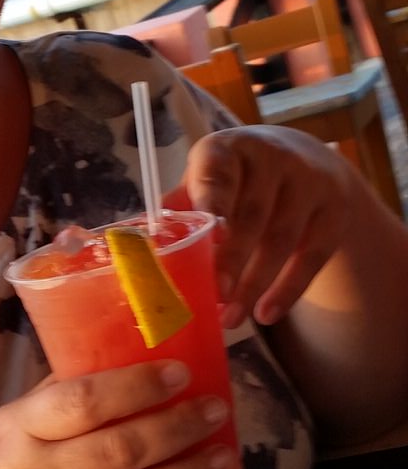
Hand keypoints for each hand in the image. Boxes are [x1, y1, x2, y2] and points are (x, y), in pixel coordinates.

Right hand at [0, 362, 238, 468]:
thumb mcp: (4, 422)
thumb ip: (57, 397)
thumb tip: (120, 358)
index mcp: (18, 433)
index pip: (81, 404)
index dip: (135, 387)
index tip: (177, 372)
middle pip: (119, 453)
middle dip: (177, 429)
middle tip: (214, 408)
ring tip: (225, 453)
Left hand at [183, 126, 351, 328]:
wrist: (306, 161)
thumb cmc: (239, 179)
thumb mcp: (209, 180)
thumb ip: (179, 207)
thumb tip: (133, 241)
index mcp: (227, 150)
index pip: (218, 174)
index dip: (213, 204)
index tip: (210, 237)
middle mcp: (271, 157)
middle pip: (251, 213)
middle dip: (232, 258)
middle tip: (216, 295)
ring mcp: (308, 181)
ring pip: (282, 238)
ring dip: (255, 283)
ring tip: (232, 319)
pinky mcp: (335, 209)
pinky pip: (312, 255)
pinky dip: (289, 289)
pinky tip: (267, 314)